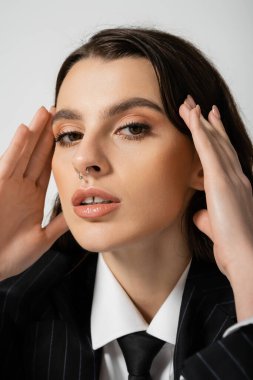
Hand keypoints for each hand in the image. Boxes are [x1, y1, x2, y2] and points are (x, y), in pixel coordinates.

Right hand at [0, 107, 68, 279]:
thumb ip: (59, 224)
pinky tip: (26, 131)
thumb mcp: (42, 238)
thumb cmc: (8, 256)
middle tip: (57, 113)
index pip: (47, 167)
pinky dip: (16, 147)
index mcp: (32, 197)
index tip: (69, 134)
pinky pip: (8, 163)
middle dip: (47, 134)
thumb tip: (79, 213)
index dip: (57, 150)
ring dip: (34, 133)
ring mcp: (9, 185)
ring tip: (44, 112)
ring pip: (24, 153)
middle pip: (37, 154)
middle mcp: (21, 187)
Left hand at [179, 96, 252, 279]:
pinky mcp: (222, 181)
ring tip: (190, 105)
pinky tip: (193, 117)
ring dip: (201, 122)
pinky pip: (208, 149)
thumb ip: (208, 218)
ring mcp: (232, 177)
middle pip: (221, 144)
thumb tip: (199, 215)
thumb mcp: (217, 229)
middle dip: (209, 124)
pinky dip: (200, 131)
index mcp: (237, 188)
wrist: (246, 258)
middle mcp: (238, 178)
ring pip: (214, 142)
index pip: (225, 157)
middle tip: (199, 106)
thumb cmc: (234, 249)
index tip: (210, 123)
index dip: (218, 138)